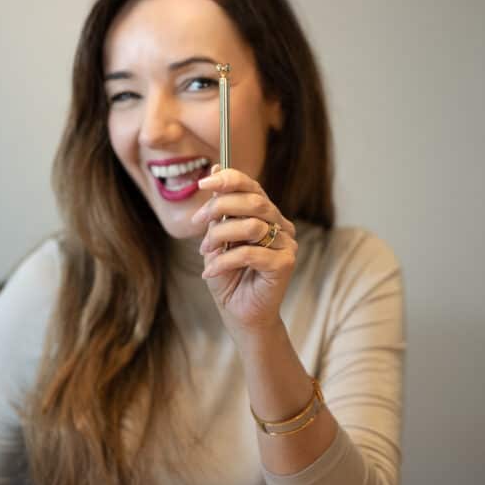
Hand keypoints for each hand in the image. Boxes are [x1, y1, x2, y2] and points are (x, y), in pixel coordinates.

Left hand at [191, 165, 297, 334]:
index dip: (228, 179)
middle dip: (219, 208)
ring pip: (251, 226)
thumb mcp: (217, 239)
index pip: (251, 186)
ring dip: (219, 236)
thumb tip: (214, 169)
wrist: (240, 314)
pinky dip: (225, 261)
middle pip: (253, 201)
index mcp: (265, 214)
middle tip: (197, 222)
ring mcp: (286, 244)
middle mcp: (280, 225)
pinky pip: (250, 253)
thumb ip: (218, 209)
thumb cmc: (229, 277)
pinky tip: (211, 272)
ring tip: (205, 252)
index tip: (202, 184)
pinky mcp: (285, 264)